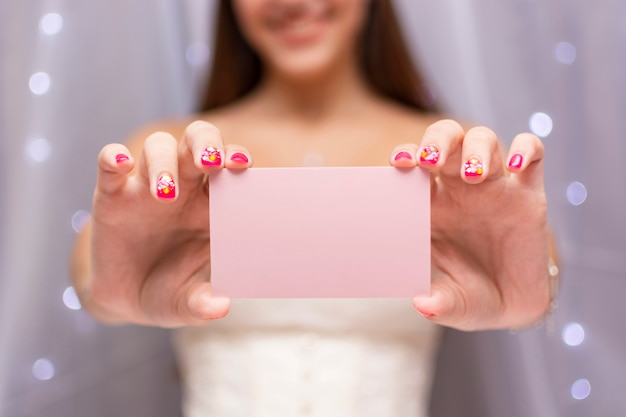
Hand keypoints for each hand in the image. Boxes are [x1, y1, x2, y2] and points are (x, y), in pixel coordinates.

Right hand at [82, 121, 250, 326]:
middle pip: (197, 140)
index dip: (237, 159)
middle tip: (211, 162)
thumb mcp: (187, 302)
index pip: (230, 166)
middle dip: (205, 144)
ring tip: (166, 194)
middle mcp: (185, 187)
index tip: (244, 166)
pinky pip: (110, 165)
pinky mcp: (112, 195)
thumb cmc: (172, 292)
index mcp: (213, 204)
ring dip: (163, 163)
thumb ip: (202, 303)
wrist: (128, 300)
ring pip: (158, 147)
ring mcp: (147, 187)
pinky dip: (113, 159)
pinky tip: (119, 163)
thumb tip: (220, 308)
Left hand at [390, 119, 549, 329]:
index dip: (405, 156)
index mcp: (430, 206)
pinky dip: (525, 149)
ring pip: (483, 140)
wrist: (513, 306)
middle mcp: (458, 189)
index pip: (412, 166)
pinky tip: (517, 166)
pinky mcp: (528, 193)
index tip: (400, 164)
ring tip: (474, 175)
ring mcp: (494, 187)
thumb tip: (422, 305)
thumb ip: (439, 304)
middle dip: (437, 140)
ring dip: (477, 149)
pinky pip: (531, 154)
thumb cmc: (470, 297)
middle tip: (432, 159)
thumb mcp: (454, 304)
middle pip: (446, 139)